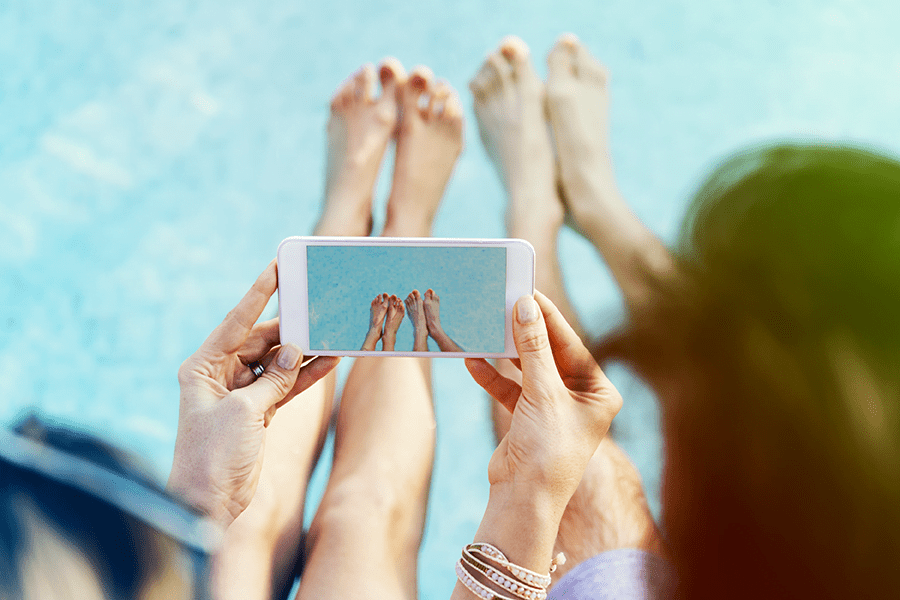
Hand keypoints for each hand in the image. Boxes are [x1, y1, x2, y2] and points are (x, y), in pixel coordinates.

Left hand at [168, 260, 339, 525]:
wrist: (209, 504)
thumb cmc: (212, 456)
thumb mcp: (244, 411)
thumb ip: (271, 378)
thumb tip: (294, 352)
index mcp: (203, 368)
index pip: (236, 322)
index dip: (258, 294)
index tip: (277, 266)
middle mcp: (220, 376)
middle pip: (261, 341)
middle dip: (290, 330)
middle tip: (319, 311)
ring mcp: (240, 394)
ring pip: (277, 363)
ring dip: (302, 354)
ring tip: (331, 335)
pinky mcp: (257, 412)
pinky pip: (284, 386)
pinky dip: (305, 377)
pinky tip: (329, 363)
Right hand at [466, 292, 621, 502]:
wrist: (524, 499)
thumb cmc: (548, 449)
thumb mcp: (542, 391)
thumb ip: (532, 347)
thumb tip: (526, 306)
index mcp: (599, 392)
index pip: (573, 345)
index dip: (549, 318)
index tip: (529, 292)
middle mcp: (580, 398)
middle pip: (549, 354)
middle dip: (524, 333)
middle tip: (505, 303)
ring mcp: (553, 408)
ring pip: (527, 369)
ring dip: (506, 353)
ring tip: (487, 327)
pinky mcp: (528, 417)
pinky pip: (510, 389)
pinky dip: (493, 377)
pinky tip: (474, 360)